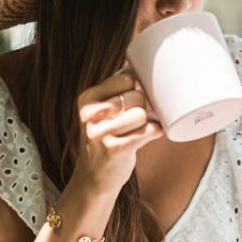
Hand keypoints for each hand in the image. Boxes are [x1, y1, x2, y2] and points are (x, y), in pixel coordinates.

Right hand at [71, 70, 163, 193]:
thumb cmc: (104, 139)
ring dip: (147, 122)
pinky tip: (147, 136)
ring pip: (141, 114)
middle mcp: (90, 114)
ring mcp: (101, 133)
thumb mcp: (101, 111)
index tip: (135, 98)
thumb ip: (117, 89)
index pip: (125, 78)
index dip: (137, 87)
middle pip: (136, 96)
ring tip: (139, 129)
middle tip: (136, 119)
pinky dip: (154, 132)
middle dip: (143, 106)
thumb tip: (142, 63)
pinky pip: (148, 131)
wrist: (94, 178)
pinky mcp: (115, 149)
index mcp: (87, 99)